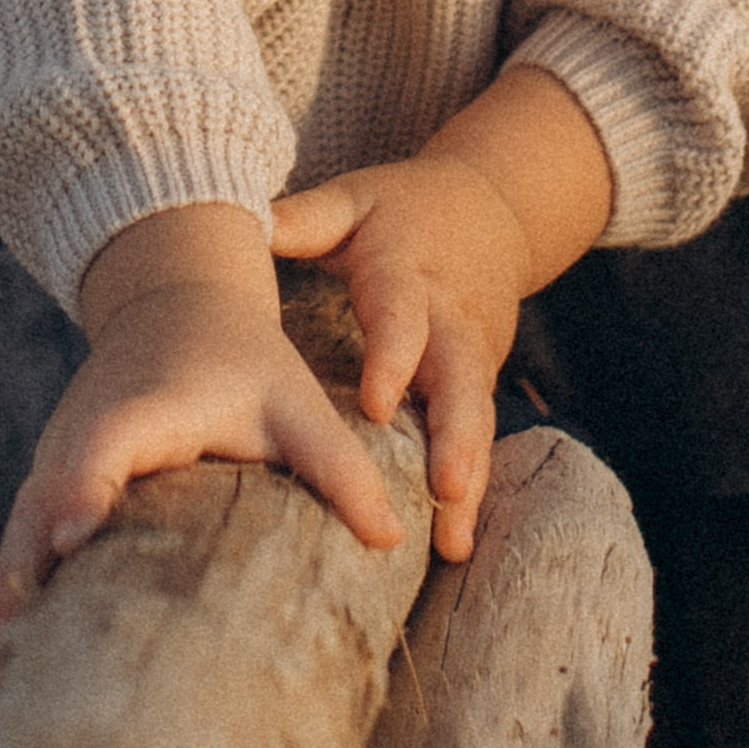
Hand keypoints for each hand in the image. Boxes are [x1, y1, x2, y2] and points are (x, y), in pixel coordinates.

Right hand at [0, 207, 402, 628]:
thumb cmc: (239, 355)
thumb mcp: (294, 400)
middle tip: (34, 658)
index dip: (84, 489)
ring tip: (22, 671)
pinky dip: (19, 580)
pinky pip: (23, 534)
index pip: (103, 448)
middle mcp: (83, 434)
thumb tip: (393, 537)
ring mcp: (56, 456)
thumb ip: (339, 465)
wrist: (172, 299)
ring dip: (18, 589)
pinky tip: (23, 647)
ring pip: (22, 529)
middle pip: (43, 506)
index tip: (73, 541)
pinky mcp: (49, 477)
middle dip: (34, 574)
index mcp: (142, 412)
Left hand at [267, 158, 527, 561]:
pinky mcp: (482, 383)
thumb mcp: (356, 200)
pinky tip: (454, 547)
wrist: (495, 210)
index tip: (375, 404)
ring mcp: (475, 357)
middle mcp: (451, 321)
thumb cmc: (404, 210)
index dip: (392, 358)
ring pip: (476, 422)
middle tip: (445, 490)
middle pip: (460, 382)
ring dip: (468, 482)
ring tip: (453, 544)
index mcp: (410, 274)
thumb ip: (307, 217)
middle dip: (456, 439)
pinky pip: (478, 439)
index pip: (402, 318)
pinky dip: (471, 491)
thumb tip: (253, 221)